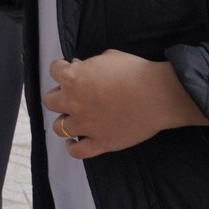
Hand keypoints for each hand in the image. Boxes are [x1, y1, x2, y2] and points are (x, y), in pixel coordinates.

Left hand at [43, 51, 208, 159]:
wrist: (159, 95)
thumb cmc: (135, 71)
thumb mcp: (107, 57)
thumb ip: (88, 64)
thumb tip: (80, 67)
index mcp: (72, 77)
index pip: (53, 70)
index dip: (62, 68)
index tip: (69, 69)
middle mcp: (73, 102)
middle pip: (50, 101)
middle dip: (59, 95)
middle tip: (72, 95)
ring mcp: (85, 124)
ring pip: (59, 127)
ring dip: (64, 121)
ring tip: (74, 118)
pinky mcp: (100, 142)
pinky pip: (77, 151)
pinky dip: (73, 147)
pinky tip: (74, 141)